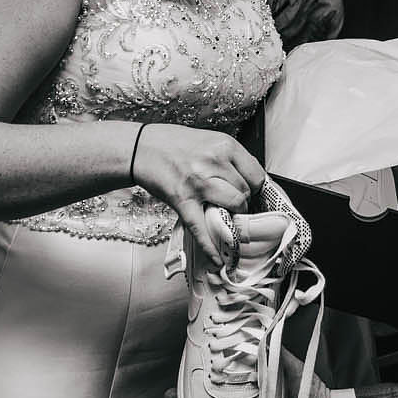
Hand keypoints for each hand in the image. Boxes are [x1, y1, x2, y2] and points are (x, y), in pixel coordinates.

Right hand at [129, 124, 265, 266]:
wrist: (140, 148)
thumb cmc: (173, 143)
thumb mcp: (210, 140)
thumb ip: (230, 159)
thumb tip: (248, 181)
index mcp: (224, 145)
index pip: (257, 174)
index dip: (256, 187)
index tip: (252, 193)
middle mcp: (214, 162)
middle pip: (246, 191)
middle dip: (242, 201)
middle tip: (233, 203)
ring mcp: (199, 183)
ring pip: (234, 206)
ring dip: (232, 214)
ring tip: (224, 214)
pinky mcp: (183, 200)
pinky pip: (201, 227)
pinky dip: (210, 246)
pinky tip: (217, 258)